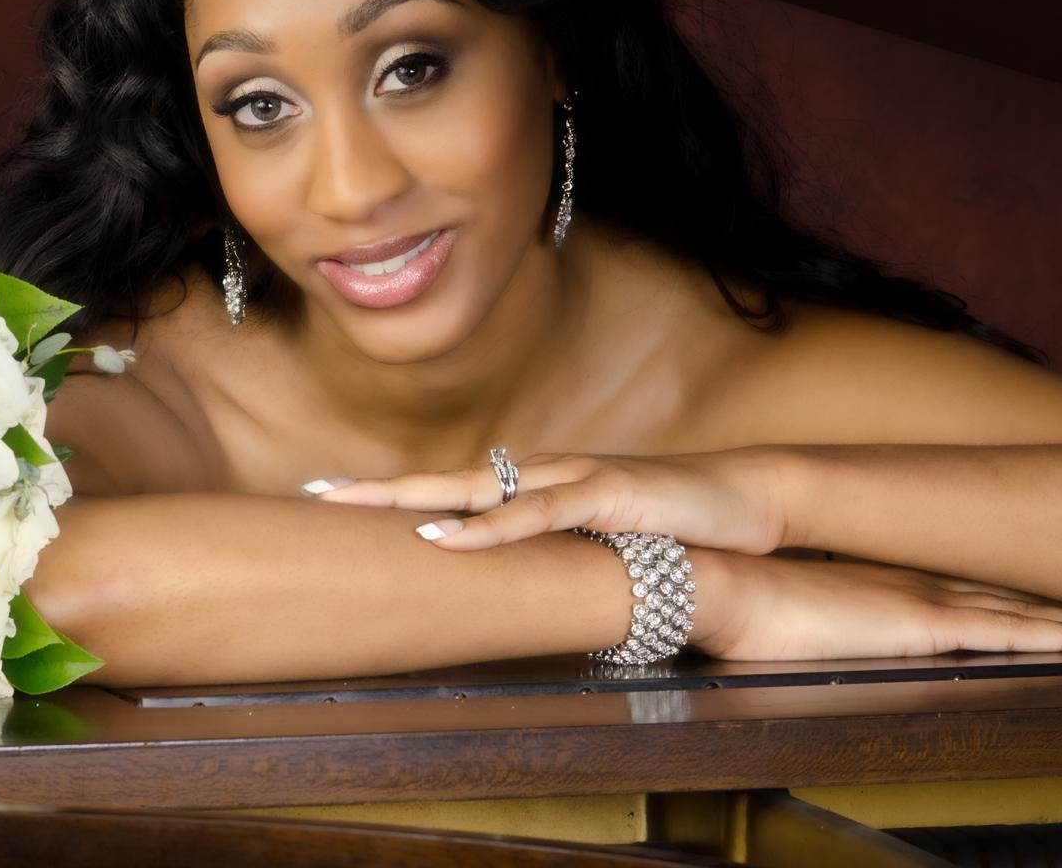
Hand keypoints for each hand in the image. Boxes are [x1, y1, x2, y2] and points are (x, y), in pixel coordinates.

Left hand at [305, 449, 791, 555]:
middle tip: (315, 494)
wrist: (745, 501)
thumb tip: (508, 586)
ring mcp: (573, 479)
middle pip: (445, 480)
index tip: (332, 502)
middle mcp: (543, 474)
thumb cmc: (669, 526)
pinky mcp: (607, 494)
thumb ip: (552, 558)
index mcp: (536, 487)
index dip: (393, 497)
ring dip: (416, 501)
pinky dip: (489, 527)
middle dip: (378, 491)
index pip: (452, 490)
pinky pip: (538, 513)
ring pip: (479, 489)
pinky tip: (448, 536)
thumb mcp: (598, 548)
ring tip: (357, 509)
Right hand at [687, 548, 1061, 659]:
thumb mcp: (778, 599)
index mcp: (876, 574)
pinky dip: (1059, 635)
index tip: (1030, 585)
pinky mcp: (924, 623)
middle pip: (997, 587)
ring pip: (1018, 608)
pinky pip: (1010, 632)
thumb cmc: (734, 593)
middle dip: (1048, 596)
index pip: (953, 579)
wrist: (720, 581)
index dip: (997, 581)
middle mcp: (908, 578)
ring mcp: (921, 597)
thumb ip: (802, 601)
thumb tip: (786, 607)